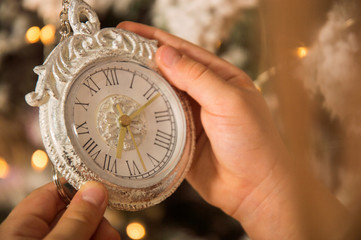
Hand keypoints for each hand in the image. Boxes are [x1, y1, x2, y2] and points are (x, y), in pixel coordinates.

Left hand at [0, 182, 119, 239]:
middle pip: (71, 215)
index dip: (77, 187)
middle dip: (95, 218)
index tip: (103, 187)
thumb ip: (76, 220)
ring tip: (111, 239)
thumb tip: (96, 188)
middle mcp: (35, 237)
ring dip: (100, 232)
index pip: (50, 194)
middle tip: (109, 230)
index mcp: (20, 229)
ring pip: (81, 231)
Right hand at [117, 22, 351, 239]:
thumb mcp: (229, 103)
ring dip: (138, 87)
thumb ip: (197, 77)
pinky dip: (142, 115)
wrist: (255, 189)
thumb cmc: (253, 143)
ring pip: (160, 96)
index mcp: (220, 78)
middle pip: (168, 71)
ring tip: (112, 77)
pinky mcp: (180, 138)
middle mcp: (204, 94)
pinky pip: (157, 122)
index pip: (183, 51)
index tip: (126, 31)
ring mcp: (191, 116)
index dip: (154, 39)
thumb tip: (164, 53)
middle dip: (141, 60)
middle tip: (111, 52)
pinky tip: (125, 109)